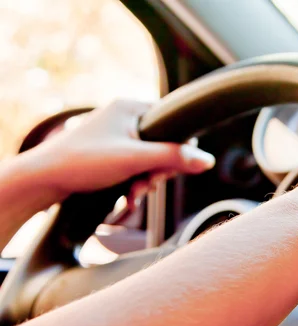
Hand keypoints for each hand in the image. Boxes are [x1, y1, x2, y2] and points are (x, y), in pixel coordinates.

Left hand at [30, 99, 214, 198]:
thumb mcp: (135, 160)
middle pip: (163, 145)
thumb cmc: (83, 161)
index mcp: (131, 107)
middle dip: (158, 171)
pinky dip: (134, 184)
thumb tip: (207, 160)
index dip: (178, 148)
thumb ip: (173, 158)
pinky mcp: (110, 154)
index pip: (173, 122)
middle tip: (146, 183)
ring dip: (146, 181)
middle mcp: (124, 118)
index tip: (168, 168)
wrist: (43, 180)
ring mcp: (116, 136)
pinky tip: (128, 198)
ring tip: (132, 193)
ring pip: (149, 160)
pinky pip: (135, 167)